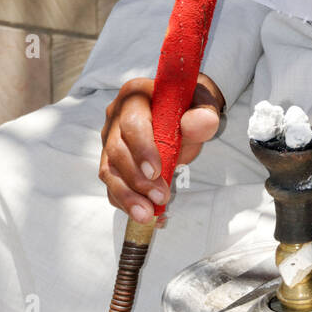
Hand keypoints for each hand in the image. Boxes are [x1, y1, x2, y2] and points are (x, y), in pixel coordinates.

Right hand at [99, 73, 224, 222]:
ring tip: (146, 215)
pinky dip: (126, 203)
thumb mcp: (202, 105)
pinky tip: (145, 214)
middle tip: (159, 198)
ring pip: (109, 172)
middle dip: (136, 179)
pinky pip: (113, 185)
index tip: (156, 172)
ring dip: (127, 196)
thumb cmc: (190, 107)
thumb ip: (203, 114)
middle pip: (116, 151)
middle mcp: (115, 117)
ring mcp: (109, 140)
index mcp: (135, 96)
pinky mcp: (112, 162)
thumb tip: (200, 123)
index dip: (142, 149)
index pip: (131, 124)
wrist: (183, 113)